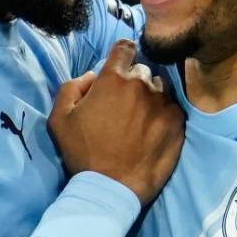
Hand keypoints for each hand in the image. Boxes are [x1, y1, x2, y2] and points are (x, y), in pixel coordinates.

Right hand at [49, 40, 184, 204]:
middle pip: (142, 71)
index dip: (121, 54)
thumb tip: (91, 76)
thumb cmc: (82, 153)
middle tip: (123, 105)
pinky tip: (152, 131)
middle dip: (133, 82)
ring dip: (150, 97)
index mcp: (113, 79)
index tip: (120, 65)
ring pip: (159, 88)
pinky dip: (164, 114)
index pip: (124, 48)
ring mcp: (163, 103)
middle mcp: (141, 85)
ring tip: (139, 120)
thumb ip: (72, 86)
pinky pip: (173, 107)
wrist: (111, 188)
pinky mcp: (177, 122)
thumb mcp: (59, 118)